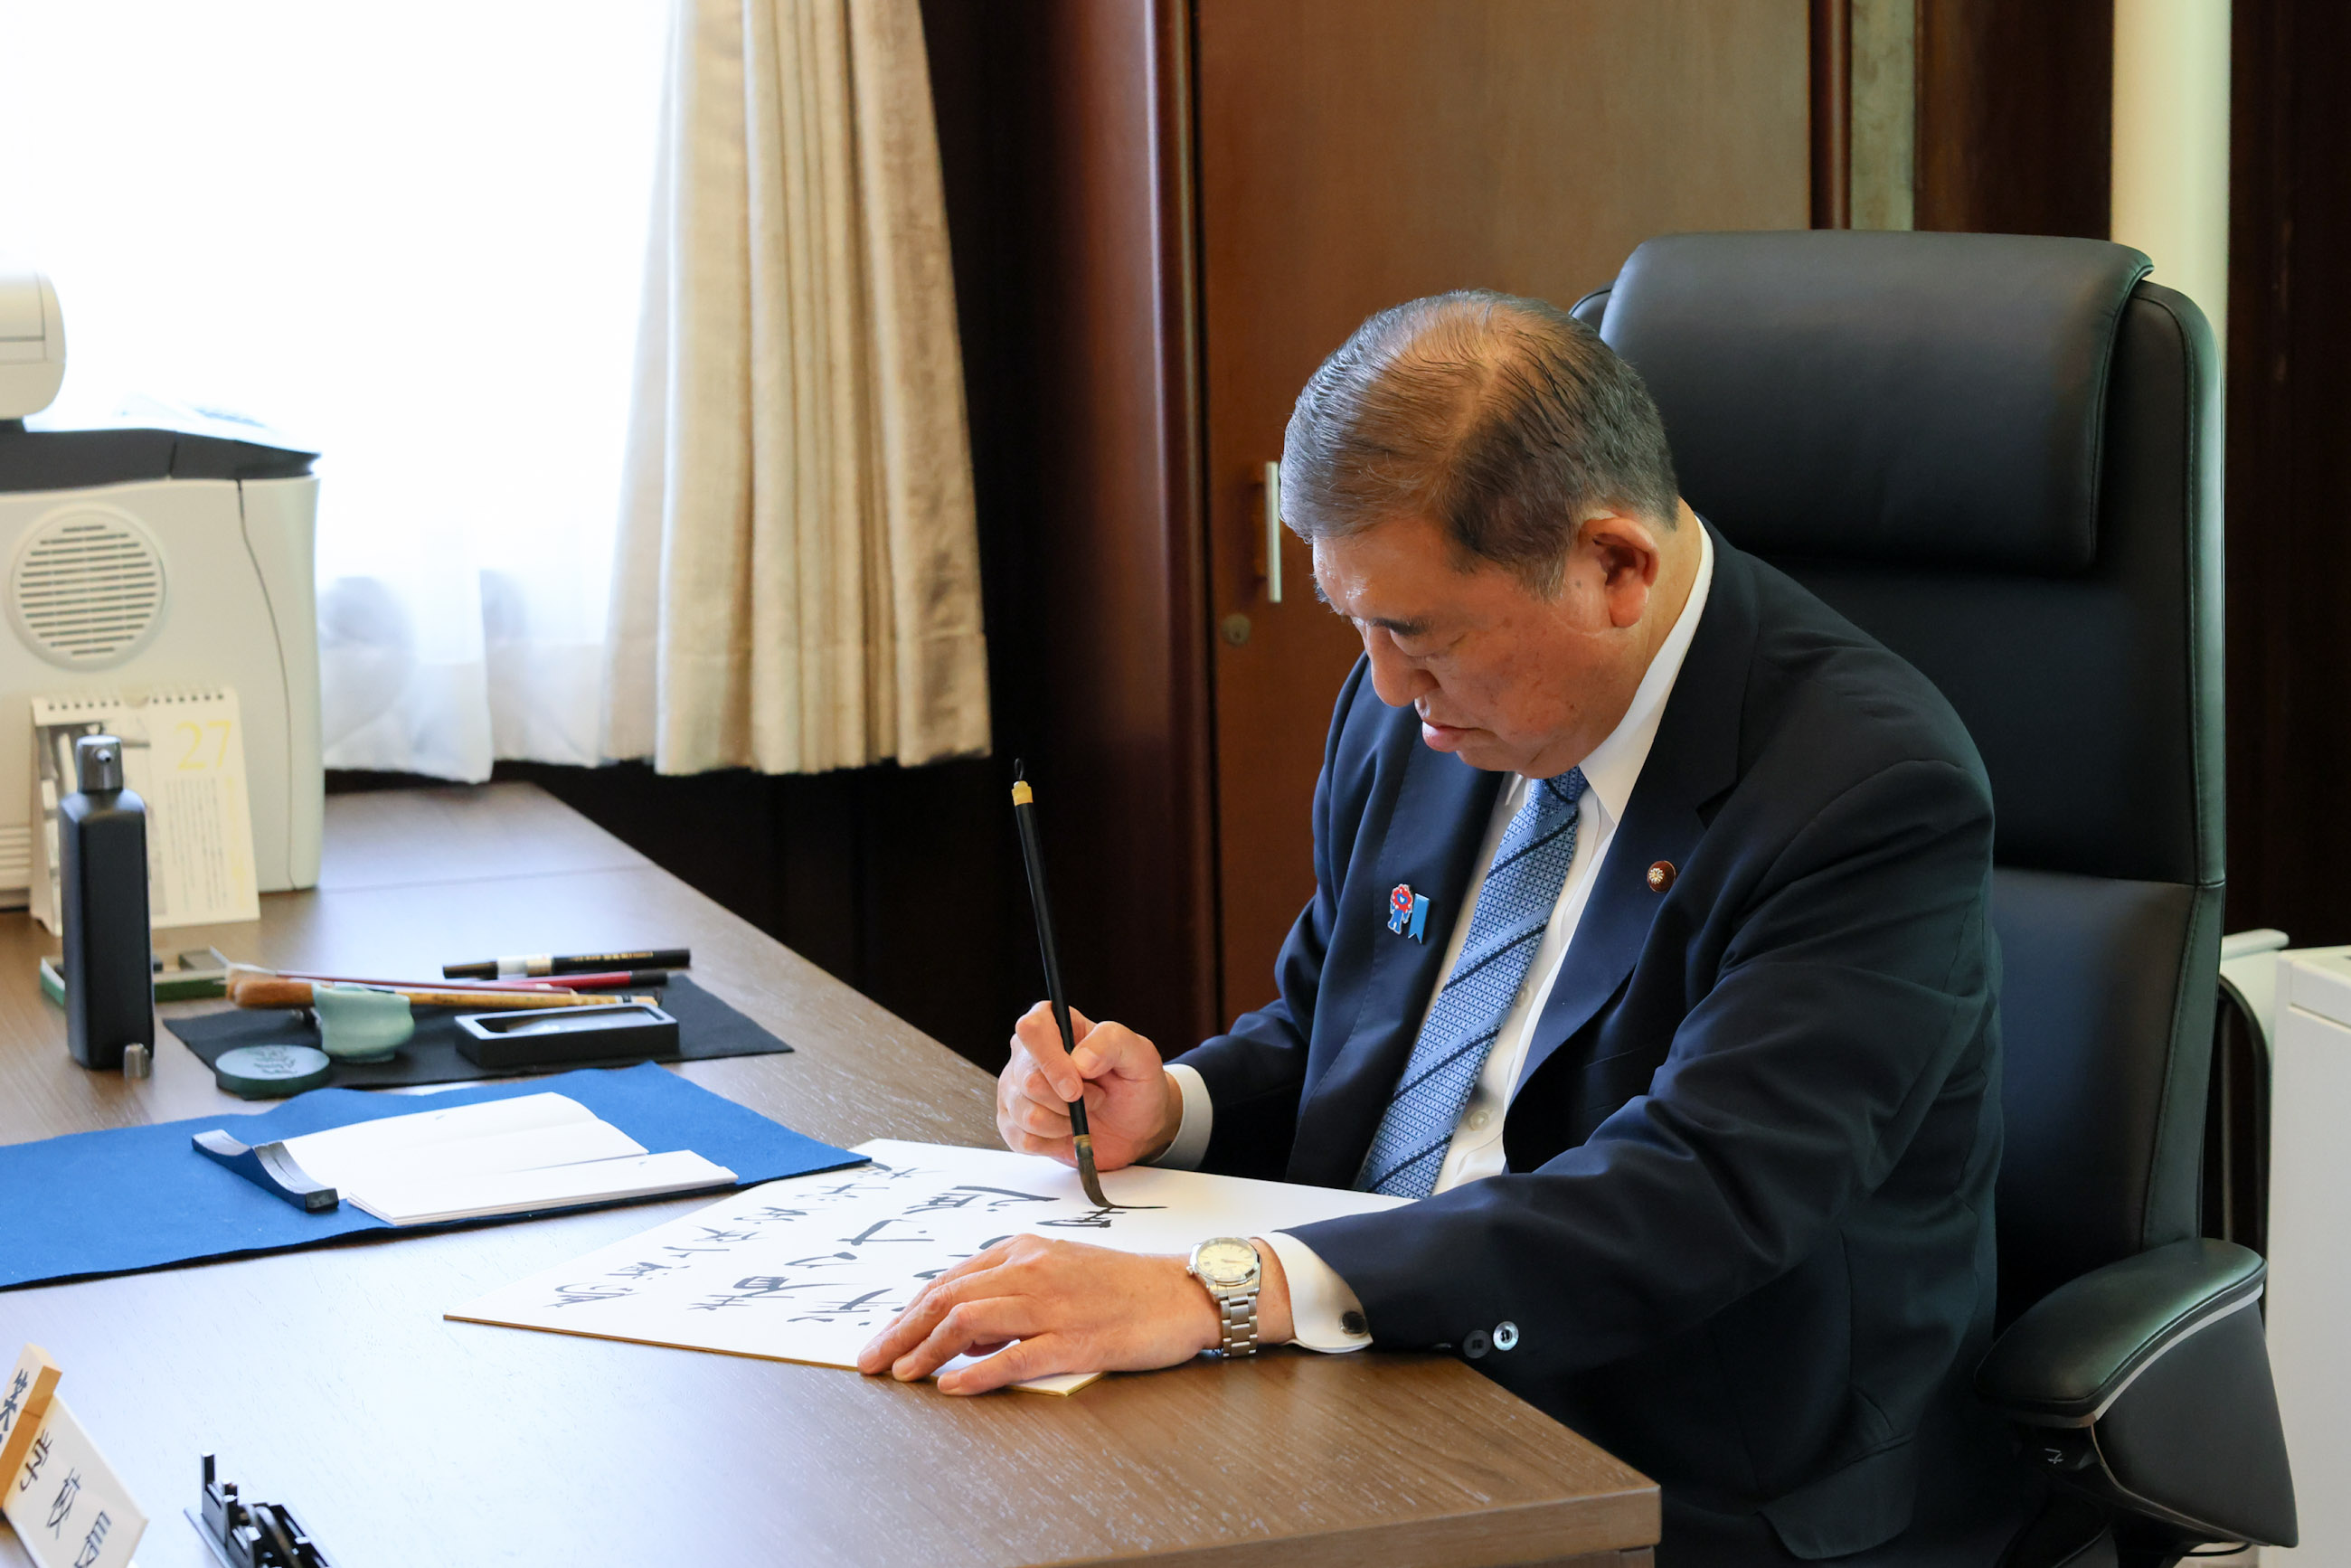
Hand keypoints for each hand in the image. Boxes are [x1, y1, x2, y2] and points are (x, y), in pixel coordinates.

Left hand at [856, 1234, 1294, 1393]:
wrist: (1184, 1292)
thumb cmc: (1125, 1284)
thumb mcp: (1061, 1269)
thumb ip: (1013, 1290)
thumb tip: (963, 1325)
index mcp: (1026, 1250)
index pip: (952, 1279)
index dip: (910, 1310)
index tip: (885, 1336)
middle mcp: (1033, 1271)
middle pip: (949, 1297)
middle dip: (902, 1330)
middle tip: (871, 1359)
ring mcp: (1053, 1304)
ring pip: (971, 1321)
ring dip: (927, 1349)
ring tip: (902, 1373)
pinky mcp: (1076, 1339)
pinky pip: (1015, 1355)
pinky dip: (977, 1372)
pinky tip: (953, 1387)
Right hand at [997, 1002, 1179, 1170]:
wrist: (1135, 1127)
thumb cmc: (1135, 1083)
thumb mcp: (1140, 1055)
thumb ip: (1112, 1042)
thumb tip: (1080, 1060)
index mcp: (1054, 1024)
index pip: (1032, 1029)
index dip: (1052, 1060)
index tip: (1076, 1086)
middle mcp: (1027, 1054)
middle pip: (1028, 1079)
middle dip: (1068, 1101)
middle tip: (1095, 1099)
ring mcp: (1014, 1088)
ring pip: (1026, 1114)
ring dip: (1063, 1123)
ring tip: (1082, 1114)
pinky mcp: (1012, 1122)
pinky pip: (1022, 1139)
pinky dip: (1052, 1142)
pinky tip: (1066, 1132)